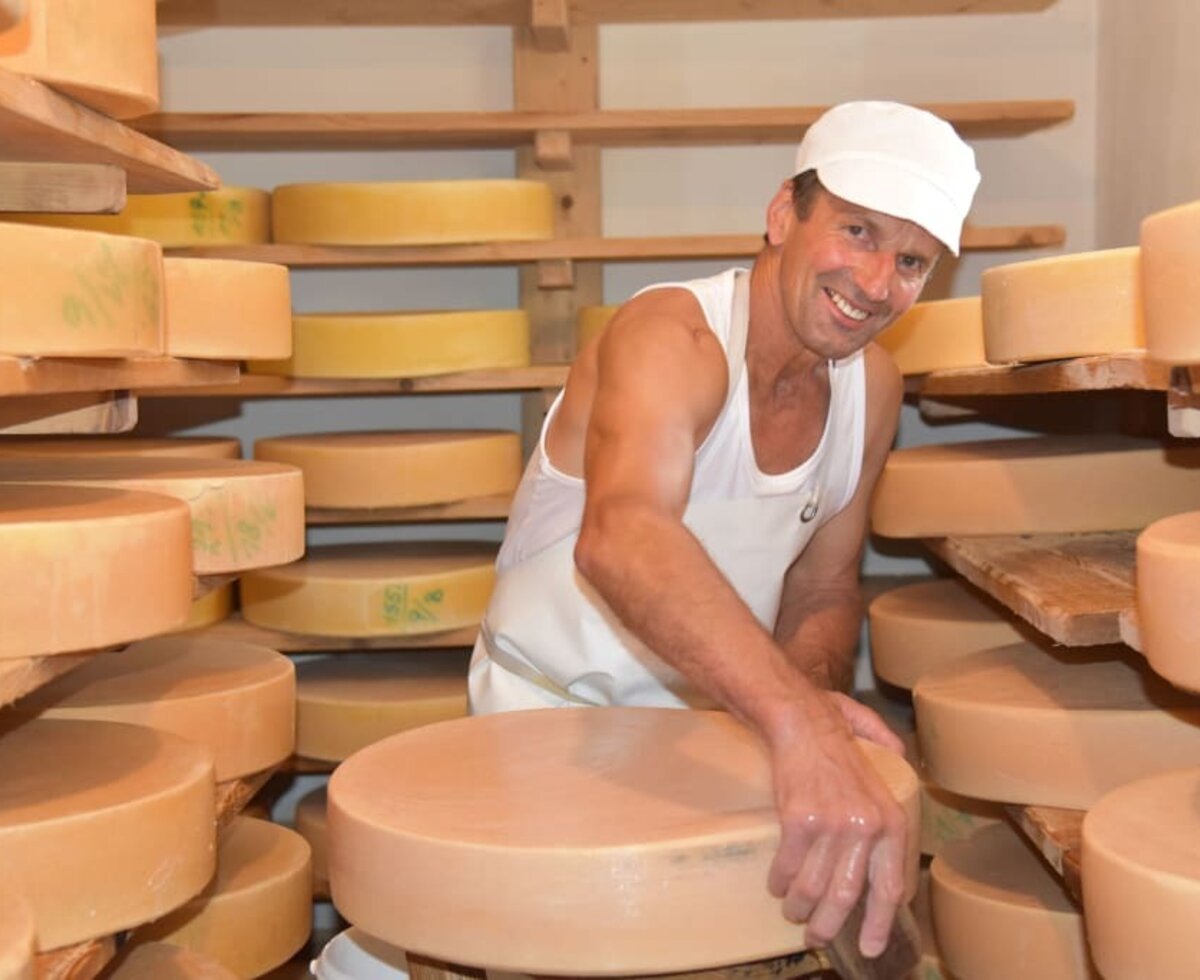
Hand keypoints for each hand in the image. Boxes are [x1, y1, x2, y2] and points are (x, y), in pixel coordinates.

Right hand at [763, 695, 908, 957]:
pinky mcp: (800, 821)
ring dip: (800, 908)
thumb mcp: (876, 738)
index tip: (869, 945)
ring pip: (815, 887)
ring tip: (793, 913)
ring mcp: (833, 826)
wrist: (797, 716)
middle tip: (816, 937)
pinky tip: (776, 885)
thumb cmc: (833, 725)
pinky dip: (779, 881)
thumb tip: (902, 758)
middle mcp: (866, 827)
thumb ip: (892, 751)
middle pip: (849, 896)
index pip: (890, 885)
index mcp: (890, 818)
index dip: (878, 921)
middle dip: (830, 925)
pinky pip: (788, 866)